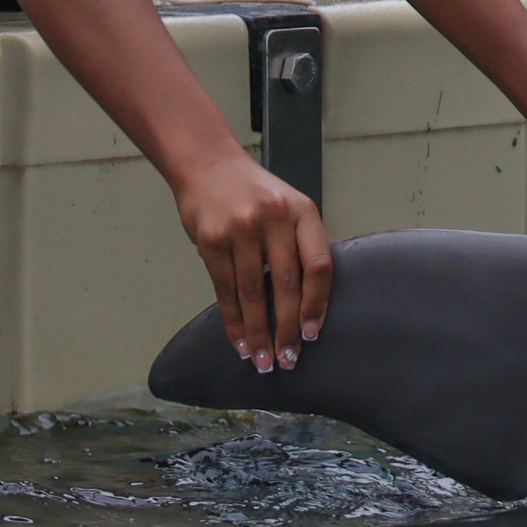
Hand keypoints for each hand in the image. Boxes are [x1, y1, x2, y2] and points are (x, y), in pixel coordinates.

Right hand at [171, 151, 331, 372]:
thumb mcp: (288, 207)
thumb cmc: (255, 193)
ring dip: (258, 333)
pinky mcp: (211, 241)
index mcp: (302, 211)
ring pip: (253, 293)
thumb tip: (309, 304)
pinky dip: (233, 320)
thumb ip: (299, 245)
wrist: (208, 165)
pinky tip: (239, 341)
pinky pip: (224, 289)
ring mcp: (240, 229)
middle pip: (286, 285)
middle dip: (287, 329)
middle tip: (288, 361)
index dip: (317, 304)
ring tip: (262, 361)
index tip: (312, 334)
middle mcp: (273, 219)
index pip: (318, 265)